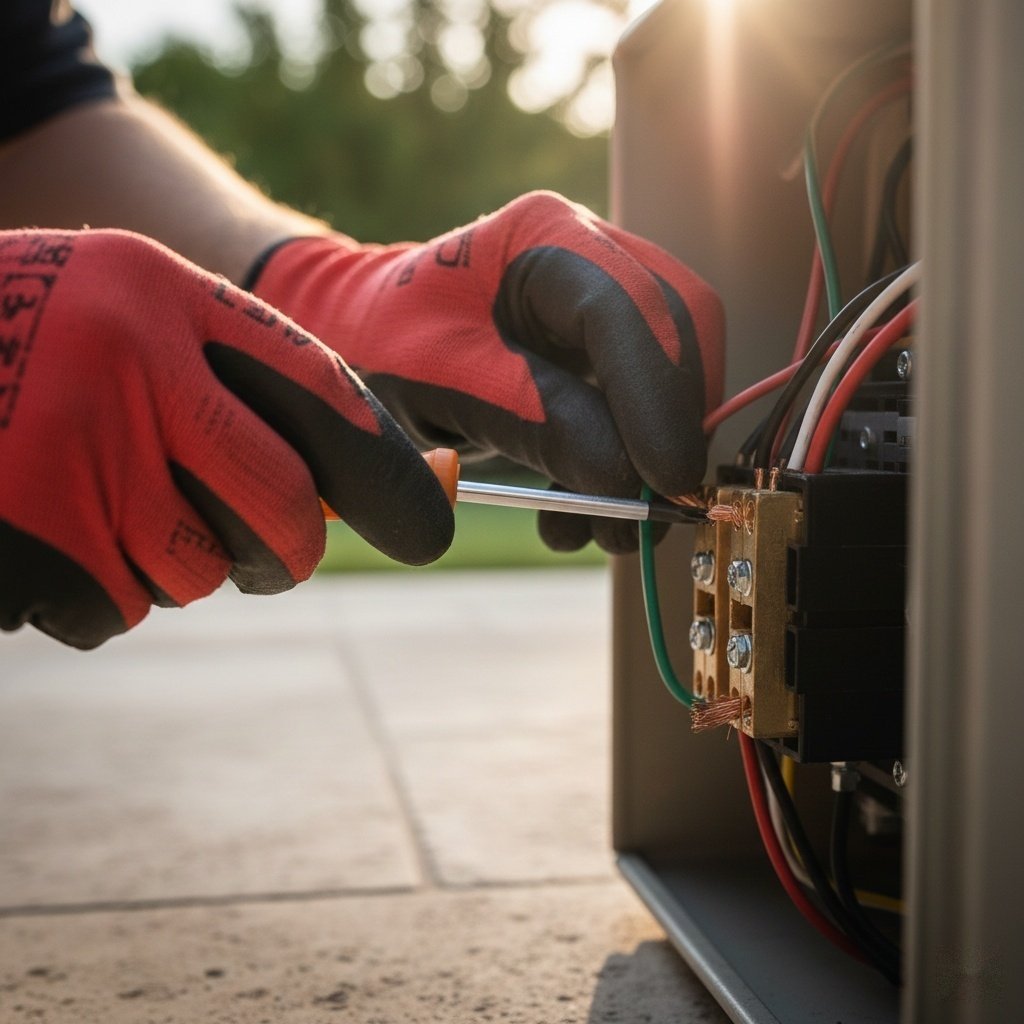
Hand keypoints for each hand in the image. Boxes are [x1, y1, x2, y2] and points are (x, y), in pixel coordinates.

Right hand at [0, 230, 452, 647]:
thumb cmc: (13, 349)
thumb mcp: (114, 325)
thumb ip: (221, 393)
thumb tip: (334, 501)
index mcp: (163, 295)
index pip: (323, 400)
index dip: (389, 475)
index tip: (430, 527)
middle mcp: (129, 362)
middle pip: (284, 511)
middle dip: (285, 552)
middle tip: (264, 555)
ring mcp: (70, 452)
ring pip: (194, 571)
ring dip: (165, 565)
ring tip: (87, 500)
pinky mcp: (26, 536)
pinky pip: (111, 608)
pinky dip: (91, 592)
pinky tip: (34, 527)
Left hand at [248, 191, 724, 552]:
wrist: (368, 339)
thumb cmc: (386, 346)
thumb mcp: (442, 383)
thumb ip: (532, 419)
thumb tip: (623, 474)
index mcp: (543, 238)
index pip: (626, 310)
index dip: (656, 395)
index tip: (665, 475)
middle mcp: (591, 257)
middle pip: (677, 336)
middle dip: (670, 429)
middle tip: (652, 510)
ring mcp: (606, 302)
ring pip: (675, 376)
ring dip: (651, 460)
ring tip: (605, 529)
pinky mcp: (606, 351)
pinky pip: (644, 406)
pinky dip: (625, 467)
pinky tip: (579, 510)